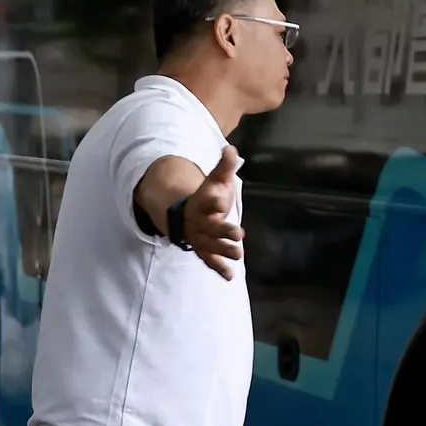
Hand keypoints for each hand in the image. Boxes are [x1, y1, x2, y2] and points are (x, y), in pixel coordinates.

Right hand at [181, 147, 243, 279]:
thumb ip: (224, 166)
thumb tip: (231, 149)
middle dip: (223, 230)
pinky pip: (209, 260)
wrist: (186, 213)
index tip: (221, 200)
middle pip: (210, 226)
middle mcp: (199, 221)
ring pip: (210, 245)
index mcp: (202, 202)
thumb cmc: (208, 196)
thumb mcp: (216, 180)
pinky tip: (230, 276)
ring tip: (239, 254)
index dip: (213, 200)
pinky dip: (218, 268)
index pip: (207, 200)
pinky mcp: (203, 249)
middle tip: (239, 234)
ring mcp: (200, 237)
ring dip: (224, 250)